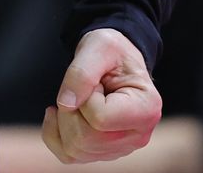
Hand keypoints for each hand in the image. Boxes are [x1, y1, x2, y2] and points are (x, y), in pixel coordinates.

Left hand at [39, 29, 161, 163]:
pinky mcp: (103, 152)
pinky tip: (62, 113)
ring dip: (64, 120)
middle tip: (85, 89)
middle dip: (71, 110)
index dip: (86, 97)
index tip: (98, 82)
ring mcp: (120, 148)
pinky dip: (55, 134)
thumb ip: (82, 73)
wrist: (115, 60)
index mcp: (146, 108)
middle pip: (85, 139)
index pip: (100, 119)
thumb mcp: (99, 46)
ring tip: (80, 98)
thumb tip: (66, 104)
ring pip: (74, 150)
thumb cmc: (112, 51)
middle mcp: (138, 135)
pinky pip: (68, 155)